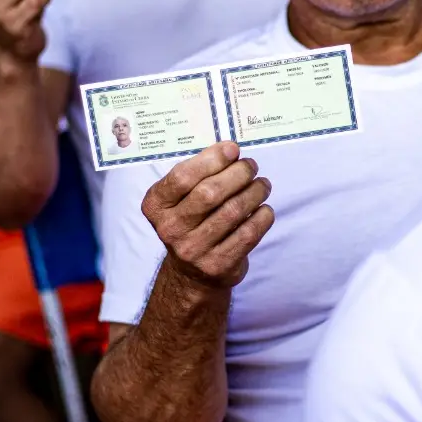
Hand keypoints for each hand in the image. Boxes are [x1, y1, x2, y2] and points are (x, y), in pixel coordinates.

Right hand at [143, 141, 273, 289]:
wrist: (191, 273)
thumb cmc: (190, 222)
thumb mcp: (180, 199)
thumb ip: (199, 175)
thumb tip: (231, 151)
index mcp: (156, 206)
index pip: (182, 177)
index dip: (211, 159)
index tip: (233, 148)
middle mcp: (170, 229)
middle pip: (210, 193)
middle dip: (237, 173)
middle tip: (251, 166)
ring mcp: (193, 249)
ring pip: (232, 211)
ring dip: (254, 192)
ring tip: (262, 184)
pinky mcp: (218, 265)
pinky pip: (247, 234)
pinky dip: (262, 217)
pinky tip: (264, 209)